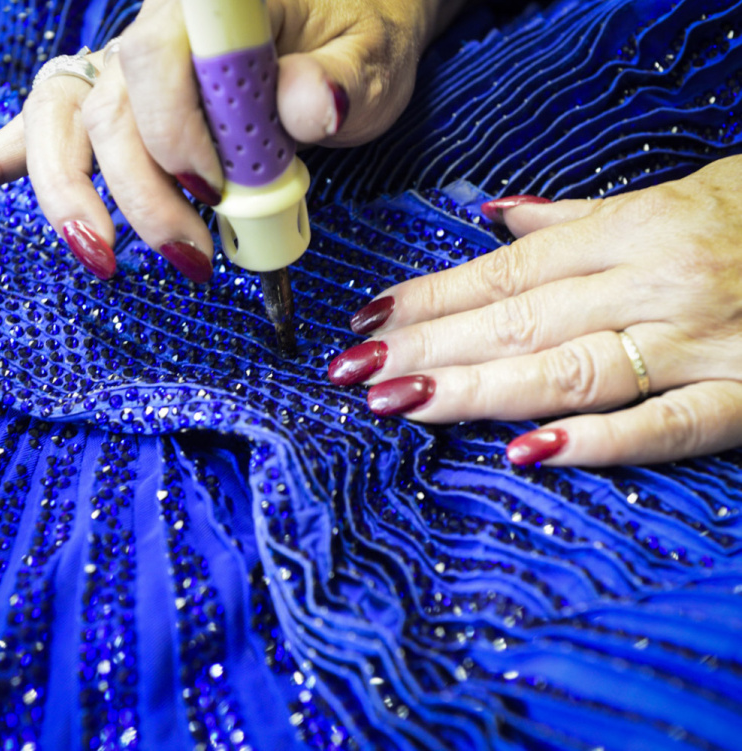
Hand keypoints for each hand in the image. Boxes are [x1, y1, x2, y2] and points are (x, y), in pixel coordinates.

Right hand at [0, 0, 465, 281]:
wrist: (346, 21)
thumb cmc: (357, 37)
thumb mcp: (371, 57)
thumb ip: (338, 80)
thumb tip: (301, 110)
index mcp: (204, 7)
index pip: (155, 64)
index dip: (174, 136)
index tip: (216, 194)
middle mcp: (146, 34)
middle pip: (105, 113)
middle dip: (139, 199)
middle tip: (191, 262)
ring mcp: (120, 71)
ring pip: (61, 128)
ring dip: (71, 201)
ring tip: (101, 261)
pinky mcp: (111, 106)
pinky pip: (37, 131)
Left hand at [327, 156, 741, 466]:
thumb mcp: (670, 195)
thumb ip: (572, 220)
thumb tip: (492, 221)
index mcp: (629, 235)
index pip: (503, 273)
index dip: (431, 298)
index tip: (370, 320)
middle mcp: (651, 285)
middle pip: (516, 322)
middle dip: (428, 348)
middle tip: (354, 372)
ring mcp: (698, 343)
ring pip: (569, 370)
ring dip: (477, 390)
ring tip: (401, 404)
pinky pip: (668, 427)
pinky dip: (600, 441)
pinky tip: (528, 454)